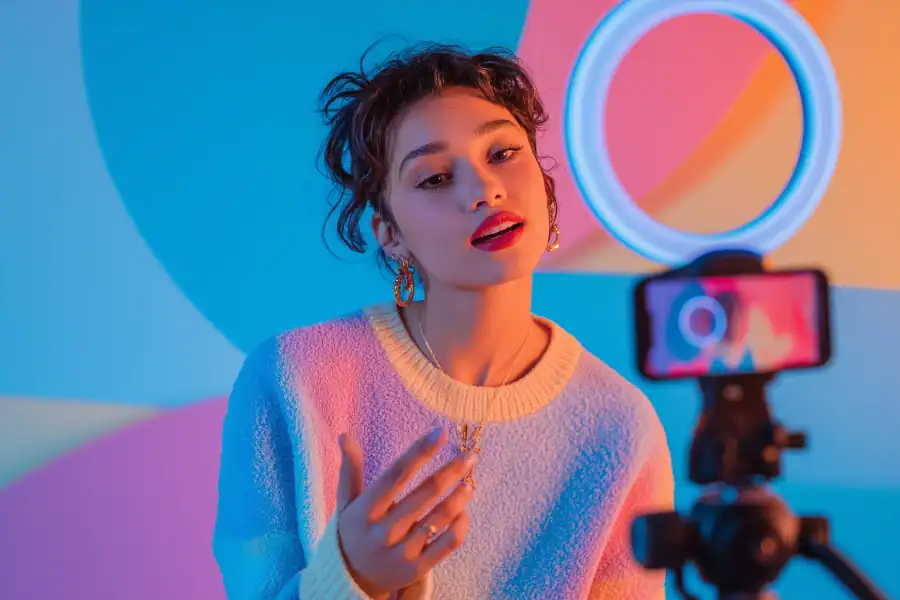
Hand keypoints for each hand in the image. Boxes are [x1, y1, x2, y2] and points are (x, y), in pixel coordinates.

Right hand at [335, 428, 475, 598]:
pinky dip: (460, 526)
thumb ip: (350, 470)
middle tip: (470, 456)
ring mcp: (401, 551)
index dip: (419, 452)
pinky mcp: (416, 569)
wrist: (350, 581)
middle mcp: (383, 530)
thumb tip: (344, 435)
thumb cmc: (353, 533)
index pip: (396, 475)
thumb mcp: (346, 503)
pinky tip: (464, 512)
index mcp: (366, 509)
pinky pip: (446, 544)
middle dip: (450, 471)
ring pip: (439, 518)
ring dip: (458, 497)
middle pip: (424, 494)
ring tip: (469, 482)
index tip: (440, 432)